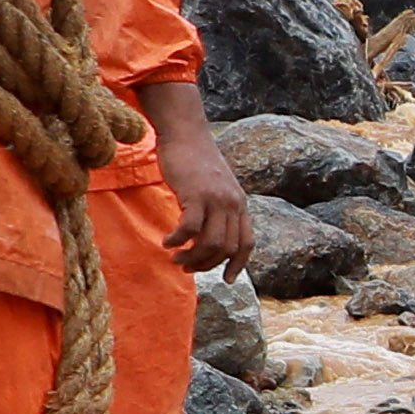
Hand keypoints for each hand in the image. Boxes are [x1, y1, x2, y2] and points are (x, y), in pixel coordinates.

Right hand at [149, 85, 257, 273]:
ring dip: (192, 258)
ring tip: (175, 258)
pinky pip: (189, 229)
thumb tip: (207, 235)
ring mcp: (216, 199)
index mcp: (240, 204)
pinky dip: (178, 240)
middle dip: (206, 265)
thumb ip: (217, 208)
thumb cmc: (195, 161)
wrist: (185, 133)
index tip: (227, 279)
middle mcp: (233, 203)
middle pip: (227, 248)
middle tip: (186, 267)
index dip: (238, 265)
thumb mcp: (215, 186)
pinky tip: (167, 241)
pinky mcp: (196, 194)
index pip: (247, 243)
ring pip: (210, 244)